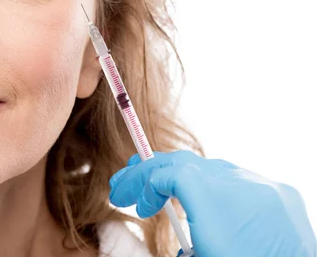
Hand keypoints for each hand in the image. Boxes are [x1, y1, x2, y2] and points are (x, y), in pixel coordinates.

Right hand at [108, 151, 315, 256]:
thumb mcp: (197, 256)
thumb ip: (173, 232)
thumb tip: (162, 213)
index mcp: (216, 202)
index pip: (170, 172)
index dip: (143, 184)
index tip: (135, 207)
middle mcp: (243, 186)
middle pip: (187, 162)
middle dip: (151, 170)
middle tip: (126, 182)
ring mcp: (266, 188)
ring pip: (212, 167)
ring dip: (181, 175)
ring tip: (161, 187)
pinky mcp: (283, 196)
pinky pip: (239, 180)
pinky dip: (213, 185)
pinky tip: (201, 199)